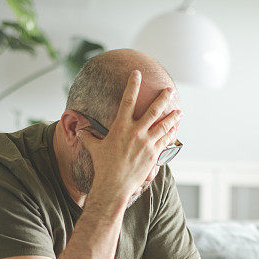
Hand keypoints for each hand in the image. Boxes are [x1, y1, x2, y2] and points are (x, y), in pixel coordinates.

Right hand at [77, 69, 181, 202]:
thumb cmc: (103, 166)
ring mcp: (147, 143)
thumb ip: (88, 137)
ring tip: (180, 111)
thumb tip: (79, 131)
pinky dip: (172, 133)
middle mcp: (136, 132)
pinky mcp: (153, 154)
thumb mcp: (94, 148)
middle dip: (163, 98)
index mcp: (121, 127)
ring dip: (173, 117)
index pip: (127, 100)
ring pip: (164, 125)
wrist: (114, 184)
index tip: (137, 73)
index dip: (133, 85)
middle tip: (170, 90)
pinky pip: (165, 140)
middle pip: (154, 110)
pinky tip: (176, 128)